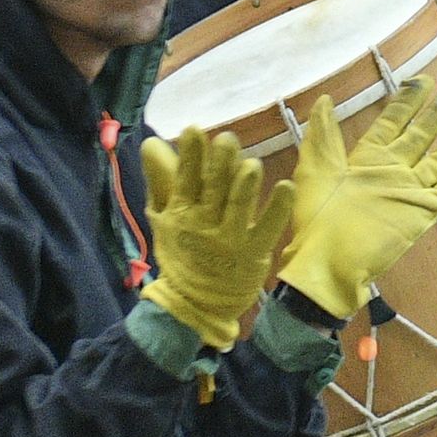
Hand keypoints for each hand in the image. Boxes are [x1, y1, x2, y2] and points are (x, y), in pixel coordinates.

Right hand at [138, 127, 286, 353]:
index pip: (185, 180)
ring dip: (245, 186)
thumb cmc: (181, 254)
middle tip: (227, 140)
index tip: (193, 130)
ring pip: (238, 208)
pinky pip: (267, 228)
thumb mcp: (163, 219)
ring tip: (252, 164)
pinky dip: (276, 209)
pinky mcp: (253, 253)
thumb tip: (150, 142)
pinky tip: (286, 187)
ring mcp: (230, 240)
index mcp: (182, 213)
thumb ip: (160, 180)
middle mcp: (204, 225)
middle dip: (219, 165)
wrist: (193, 306)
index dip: (190, 156)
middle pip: (213, 190)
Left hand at [275, 104, 436, 322]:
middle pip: (422, 137)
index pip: (393, 123)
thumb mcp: (314, 169)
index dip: (407, 102)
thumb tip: (323, 99)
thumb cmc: (316, 219)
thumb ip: (323, 134)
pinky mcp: (423, 213)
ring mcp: (409, 192)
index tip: (421, 80)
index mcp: (366, 160)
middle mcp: (392, 172)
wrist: (326, 263)